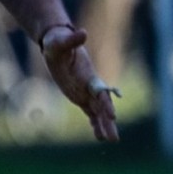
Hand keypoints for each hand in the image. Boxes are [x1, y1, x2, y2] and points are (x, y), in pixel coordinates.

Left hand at [39, 25, 119, 141]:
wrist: (57, 45)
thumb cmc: (57, 42)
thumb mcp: (60, 42)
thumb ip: (72, 40)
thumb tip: (82, 33)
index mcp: (89, 75)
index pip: (101, 92)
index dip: (106, 104)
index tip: (112, 116)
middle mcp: (91, 86)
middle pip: (103, 106)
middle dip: (109, 121)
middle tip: (115, 137)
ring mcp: (86, 92)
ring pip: (98, 112)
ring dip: (105, 126)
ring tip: (111, 140)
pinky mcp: (80, 97)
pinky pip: (90, 113)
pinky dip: (95, 124)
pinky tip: (100, 136)